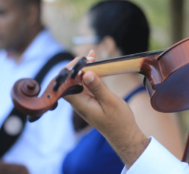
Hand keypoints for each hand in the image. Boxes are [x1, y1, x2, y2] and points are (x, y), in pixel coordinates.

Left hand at [64, 50, 149, 167]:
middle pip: (69, 82)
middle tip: (89, 56)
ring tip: (92, 56)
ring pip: (78, 81)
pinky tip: (95, 64)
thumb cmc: (119, 120)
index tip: (81, 61)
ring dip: (84, 68)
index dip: (68, 71)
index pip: (65, 86)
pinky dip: (90, 74)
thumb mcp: (110, 102)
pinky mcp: (90, 99)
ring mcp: (84, 101)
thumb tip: (86, 73)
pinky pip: (86, 84)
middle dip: (76, 67)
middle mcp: (79, 102)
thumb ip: (98, 88)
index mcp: (80, 104)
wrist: (123, 133)